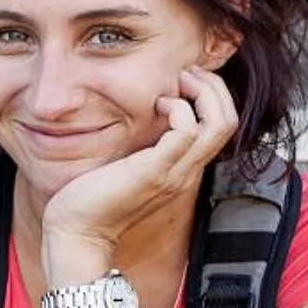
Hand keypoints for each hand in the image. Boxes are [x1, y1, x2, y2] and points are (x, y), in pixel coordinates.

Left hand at [40, 67, 239, 275]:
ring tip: (179, 82)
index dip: (213, 97)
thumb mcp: (128, 166)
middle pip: (229, 122)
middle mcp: (186, 172)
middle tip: (188, 72)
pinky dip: (179, 108)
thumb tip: (143, 117)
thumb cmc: (94, 200)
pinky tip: (157, 105)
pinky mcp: (154, 171)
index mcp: (183, 170)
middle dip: (215, 87)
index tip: (186, 80)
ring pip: (218, 124)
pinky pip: (187, 131)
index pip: (221, 128)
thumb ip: (143, 147)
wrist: (78, 235)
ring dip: (204, 92)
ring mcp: (174, 173)